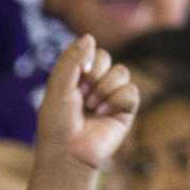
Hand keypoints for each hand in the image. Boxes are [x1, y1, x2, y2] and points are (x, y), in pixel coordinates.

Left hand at [35, 35, 137, 171]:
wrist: (69, 154)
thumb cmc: (57, 124)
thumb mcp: (59, 88)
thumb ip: (72, 61)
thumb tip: (89, 36)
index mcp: (75, 78)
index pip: (89, 51)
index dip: (85, 60)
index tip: (77, 77)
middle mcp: (94, 84)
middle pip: (106, 57)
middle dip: (94, 74)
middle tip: (82, 96)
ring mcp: (111, 96)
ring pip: (121, 72)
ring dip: (104, 89)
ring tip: (92, 108)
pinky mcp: (126, 109)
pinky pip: (131, 90)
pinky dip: (116, 100)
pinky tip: (104, 114)